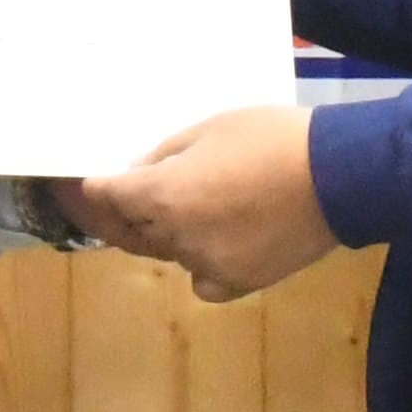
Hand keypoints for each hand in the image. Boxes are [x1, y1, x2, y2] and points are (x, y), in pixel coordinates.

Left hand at [73, 106, 338, 301]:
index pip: (105, 196)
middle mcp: (175, 238)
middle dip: (109, 214)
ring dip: (157, 232)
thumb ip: (165, 156)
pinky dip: (198, 263)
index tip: (72, 181)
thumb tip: (138, 174)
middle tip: (94, 201)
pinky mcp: (239, 283)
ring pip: (165, 252)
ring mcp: (206, 266)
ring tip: (163, 210)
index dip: (85, 187)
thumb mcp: (210, 128)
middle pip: (127, 230)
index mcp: (161, 196)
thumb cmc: (271, 138)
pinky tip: (209, 242)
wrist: (339, 176)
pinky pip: (202, 278)